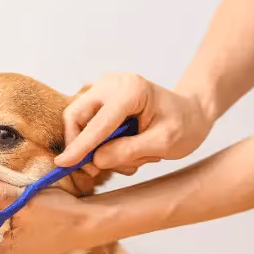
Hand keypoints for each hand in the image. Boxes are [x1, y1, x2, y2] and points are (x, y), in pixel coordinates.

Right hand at [56, 73, 213, 175]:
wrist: (191, 113)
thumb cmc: (184, 125)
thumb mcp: (163, 144)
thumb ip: (128, 151)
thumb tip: (95, 159)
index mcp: (130, 90)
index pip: (97, 123)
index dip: (79, 147)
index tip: (62, 164)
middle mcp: (111, 84)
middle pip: (75, 116)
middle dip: (80, 146)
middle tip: (94, 169)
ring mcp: (102, 90)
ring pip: (79, 124)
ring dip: (96, 148)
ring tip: (130, 158)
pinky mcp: (100, 101)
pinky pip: (86, 126)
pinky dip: (99, 144)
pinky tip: (124, 149)